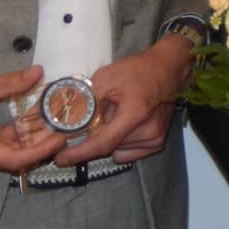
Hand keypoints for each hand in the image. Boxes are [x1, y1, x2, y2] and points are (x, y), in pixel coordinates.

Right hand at [0, 66, 66, 178]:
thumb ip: (12, 83)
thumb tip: (40, 72)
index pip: (16, 158)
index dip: (41, 149)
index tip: (61, 137)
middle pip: (19, 159)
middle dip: (43, 143)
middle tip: (67, 126)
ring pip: (16, 154)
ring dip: (36, 139)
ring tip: (59, 123)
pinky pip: (9, 149)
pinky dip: (24, 136)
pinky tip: (42, 122)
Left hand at [55, 37, 190, 166]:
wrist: (168, 69)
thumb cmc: (137, 70)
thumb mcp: (106, 77)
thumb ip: (87, 101)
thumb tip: (66, 121)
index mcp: (134, 114)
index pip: (102, 143)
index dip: (79, 153)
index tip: (60, 159)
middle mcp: (147, 132)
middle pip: (107, 147)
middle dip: (92, 139)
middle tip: (85, 125)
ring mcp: (154, 139)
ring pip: (116, 150)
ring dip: (108, 140)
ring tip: (114, 116)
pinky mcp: (157, 143)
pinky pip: (127, 152)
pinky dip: (119, 143)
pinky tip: (124, 125)